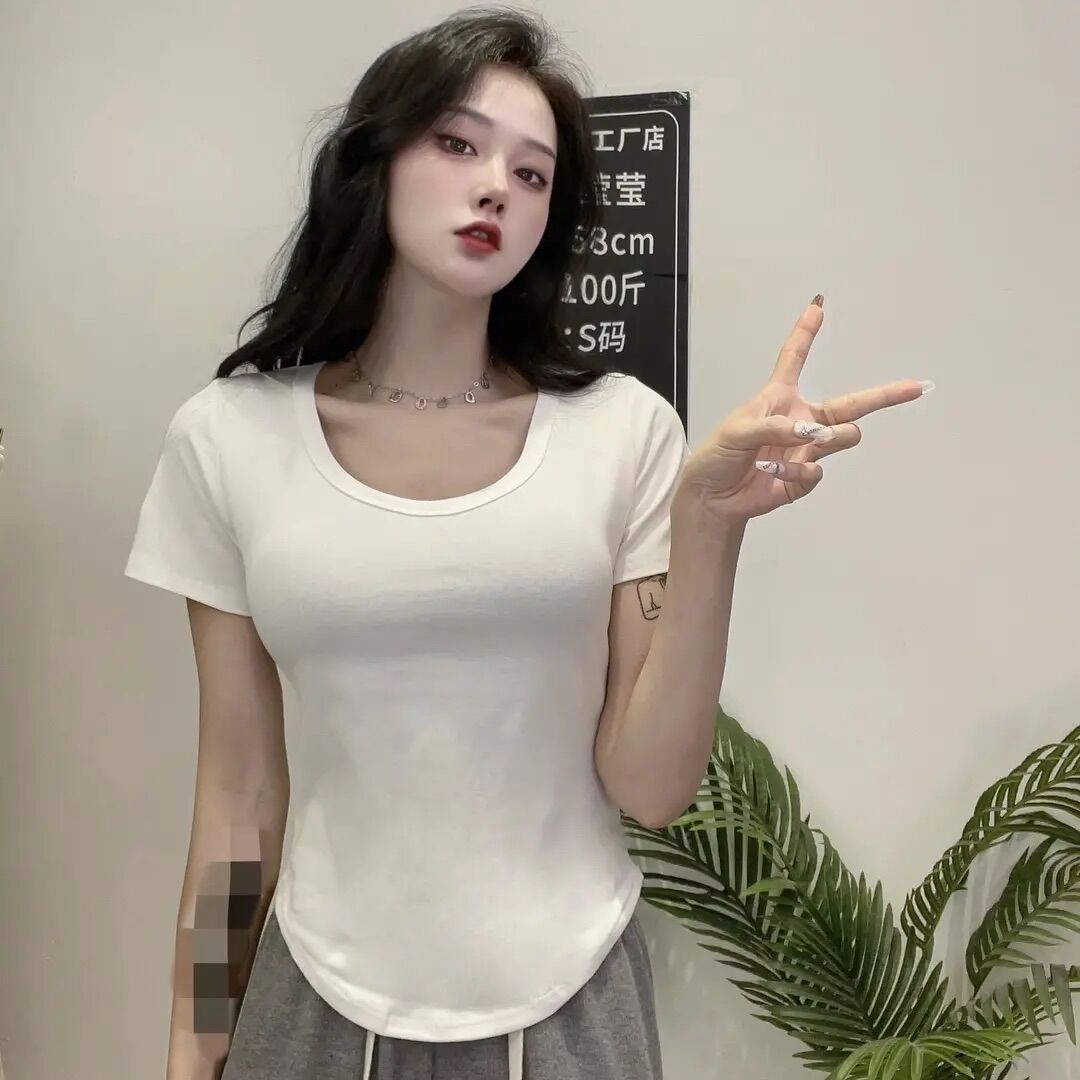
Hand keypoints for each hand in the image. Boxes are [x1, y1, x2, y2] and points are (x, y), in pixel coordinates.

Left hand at [676, 296, 931, 525]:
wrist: (713, 497)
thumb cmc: (718, 456)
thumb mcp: (737, 432)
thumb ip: (774, 427)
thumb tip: (811, 432)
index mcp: (779, 399)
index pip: (794, 359)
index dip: (805, 333)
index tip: (817, 305)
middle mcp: (800, 421)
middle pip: (850, 403)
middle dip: (885, 395)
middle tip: (915, 387)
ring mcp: (806, 450)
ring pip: (844, 436)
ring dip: (831, 437)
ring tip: (811, 441)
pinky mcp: (804, 478)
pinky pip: (817, 471)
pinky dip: (797, 472)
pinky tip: (773, 472)